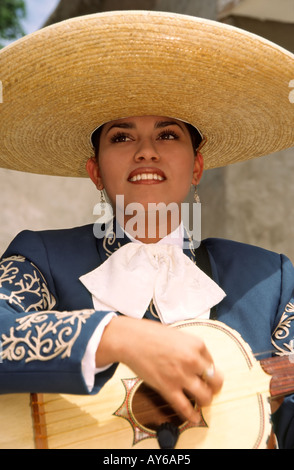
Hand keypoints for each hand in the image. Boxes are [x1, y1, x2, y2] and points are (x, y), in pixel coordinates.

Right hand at [96, 316, 222, 423]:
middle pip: (216, 381)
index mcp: (197, 344)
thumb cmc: (150, 334)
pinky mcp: (168, 388)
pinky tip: (193, 418)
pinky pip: (185, 407)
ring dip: (205, 401)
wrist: (130, 339)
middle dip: (214, 387)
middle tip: (209, 388)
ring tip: (201, 401)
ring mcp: (181, 376)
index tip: (204, 374)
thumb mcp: (177, 336)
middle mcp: (193, 360)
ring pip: (205, 397)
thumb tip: (196, 362)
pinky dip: (191, 416)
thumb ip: (189, 349)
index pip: (212, 362)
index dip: (208, 369)